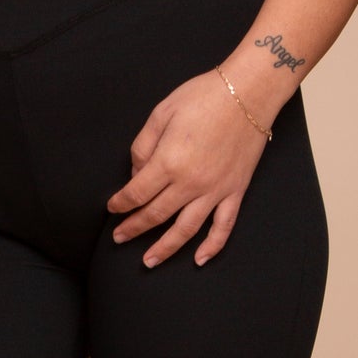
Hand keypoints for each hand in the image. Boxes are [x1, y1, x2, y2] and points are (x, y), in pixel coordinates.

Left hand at [107, 70, 270, 266]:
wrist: (245, 95)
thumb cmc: (200, 98)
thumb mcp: (160, 114)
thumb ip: (143, 146)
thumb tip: (136, 172)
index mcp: (168, 161)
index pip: (137, 193)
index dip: (121, 204)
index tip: (111, 209)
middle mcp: (191, 183)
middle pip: (157, 214)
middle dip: (135, 228)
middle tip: (119, 238)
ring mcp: (215, 191)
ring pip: (187, 230)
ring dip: (166, 248)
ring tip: (148, 261)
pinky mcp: (235, 192)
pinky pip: (223, 227)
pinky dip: (212, 247)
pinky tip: (199, 259)